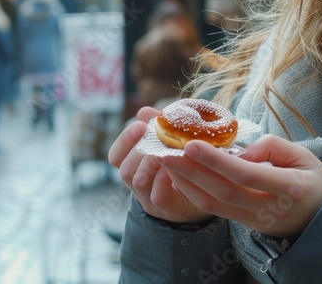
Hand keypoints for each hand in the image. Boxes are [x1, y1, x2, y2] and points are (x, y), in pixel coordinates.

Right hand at [107, 107, 211, 224]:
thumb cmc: (185, 164)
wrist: (206, 195)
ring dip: (151, 164)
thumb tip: (144, 111)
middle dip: (139, 150)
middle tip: (157, 138)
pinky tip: (176, 166)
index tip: (140, 126)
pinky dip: (164, 179)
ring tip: (166, 151)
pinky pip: (158, 196)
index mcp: (135, 167)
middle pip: (124, 169)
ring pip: (138, 182)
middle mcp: (138, 184)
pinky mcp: (167, 209)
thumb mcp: (171, 142)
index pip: (115, 156)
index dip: (124, 141)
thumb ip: (158, 128)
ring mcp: (150, 199)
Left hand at [157, 134, 321, 238]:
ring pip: (212, 204)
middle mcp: (267, 208)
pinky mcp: (242, 223)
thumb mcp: (303, 155)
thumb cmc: (312, 180)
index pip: (245, 175)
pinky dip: (191, 192)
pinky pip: (212, 209)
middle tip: (164, 149)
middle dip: (189, 170)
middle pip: (221, 191)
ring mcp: (253, 220)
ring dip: (184, 181)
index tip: (191, 143)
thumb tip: (238, 151)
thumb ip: (271, 147)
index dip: (216, 160)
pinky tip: (177, 174)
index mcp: (288, 188)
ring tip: (163, 158)